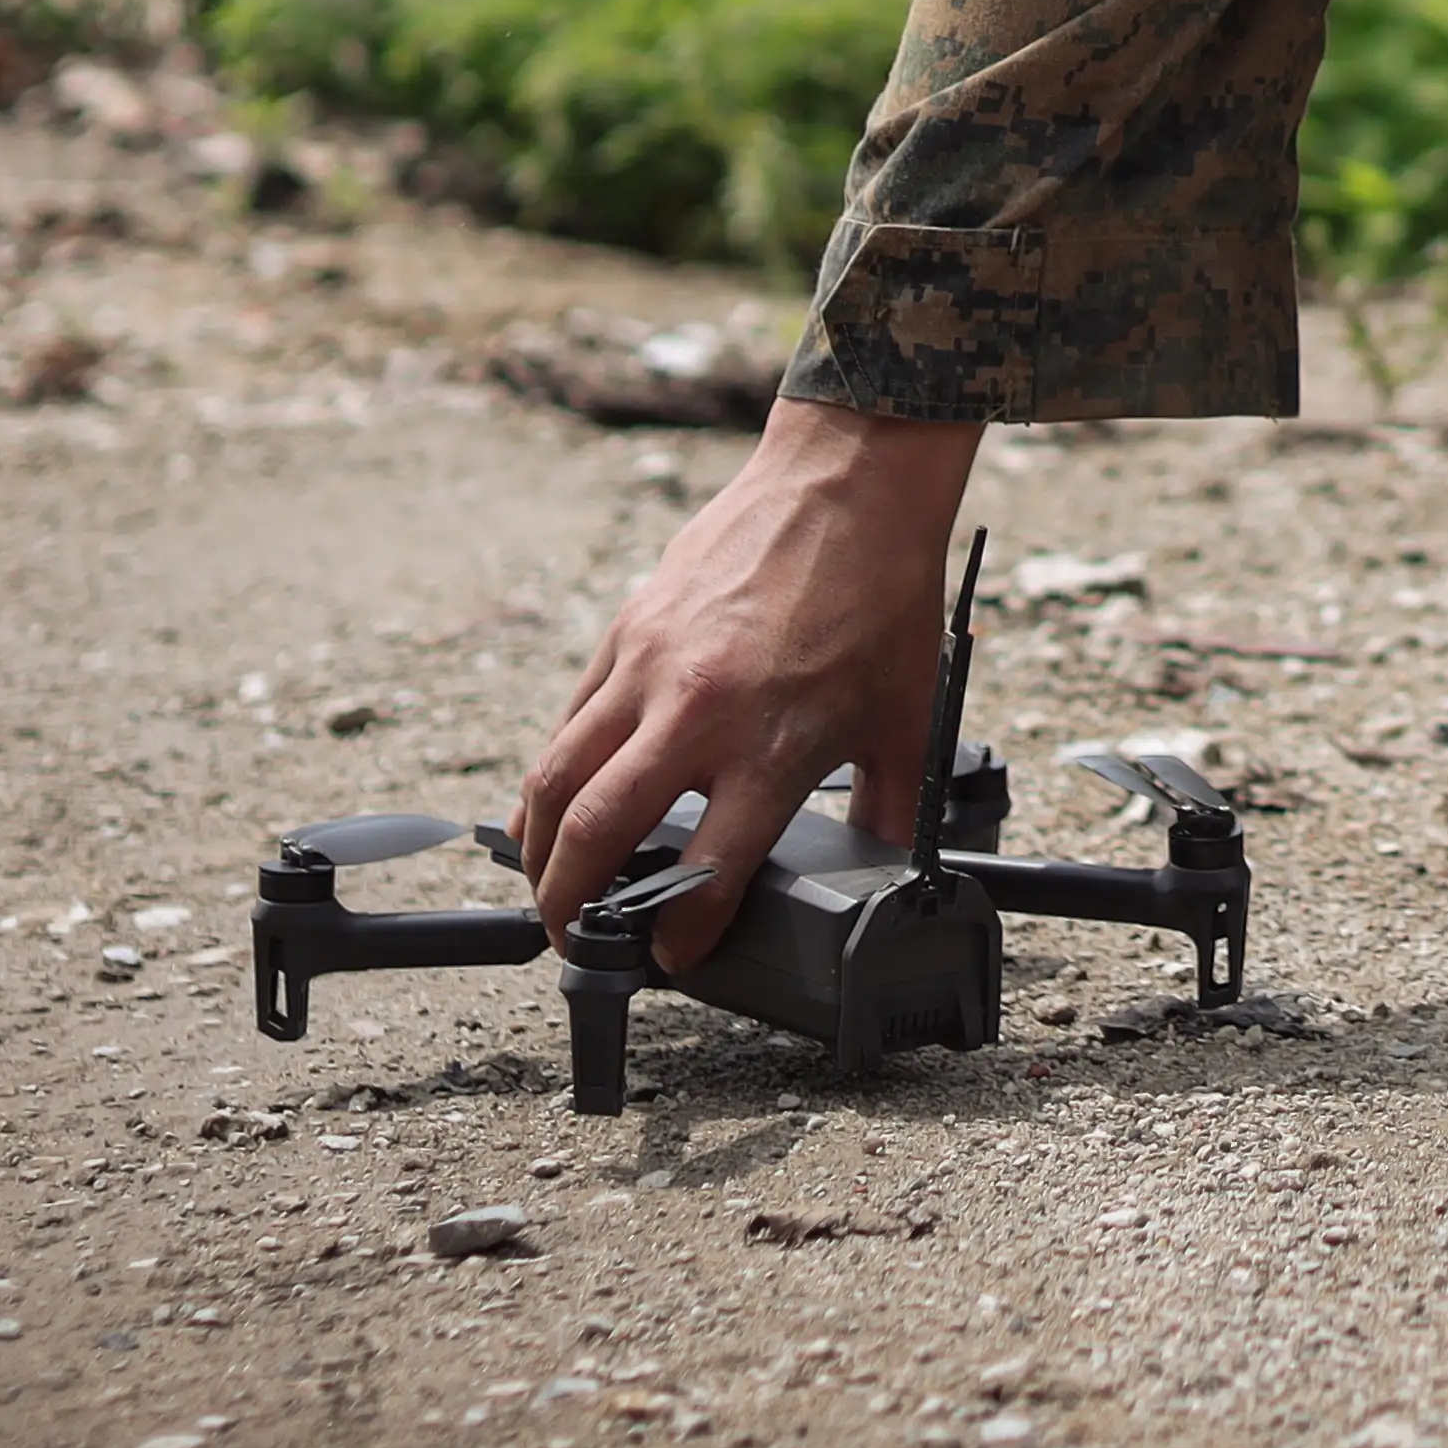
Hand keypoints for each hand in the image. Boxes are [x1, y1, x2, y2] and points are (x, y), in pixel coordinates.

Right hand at [510, 401, 983, 972]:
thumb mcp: (906, 721)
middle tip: (575, 943)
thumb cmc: (881, 602)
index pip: (707, 871)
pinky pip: (569, 722)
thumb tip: (888, 872)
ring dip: (540, 849)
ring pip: (558, 778)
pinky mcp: (626, 633)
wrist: (847, 488)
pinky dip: (550, 776)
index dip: (681, 935)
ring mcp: (650, 670)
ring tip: (547, 889)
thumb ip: (890, 808)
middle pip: (600, 833)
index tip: (673, 959)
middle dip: (572, 906)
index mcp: (772, 747)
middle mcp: (698, 714)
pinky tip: (553, 807)